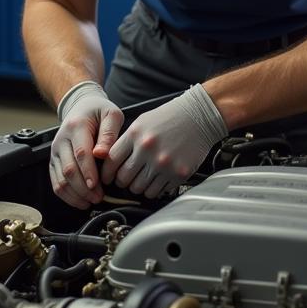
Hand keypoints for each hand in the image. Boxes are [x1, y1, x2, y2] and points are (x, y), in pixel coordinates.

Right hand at [49, 81, 123, 208]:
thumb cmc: (99, 112)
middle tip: (99, 197)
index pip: (81, 153)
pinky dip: (66, 195)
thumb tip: (102, 154)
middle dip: (83, 188)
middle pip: (69, 170)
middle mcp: (62, 140)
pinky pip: (55, 182)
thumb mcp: (111, 115)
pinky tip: (80, 201)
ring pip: (60, 179)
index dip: (88, 172)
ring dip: (75, 194)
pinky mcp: (53, 161)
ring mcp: (55, 152)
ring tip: (91, 201)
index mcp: (76, 126)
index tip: (97, 185)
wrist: (81, 106)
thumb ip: (109, 133)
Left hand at [97, 85, 227, 198]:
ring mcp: (163, 164)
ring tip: (143, 179)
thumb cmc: (171, 117)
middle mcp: (148, 150)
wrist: (199, 116)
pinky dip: (154, 189)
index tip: (108, 177)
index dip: (107, 173)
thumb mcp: (142, 122)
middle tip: (127, 180)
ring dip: (138, 187)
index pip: (112, 161)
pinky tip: (158, 180)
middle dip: (122, 182)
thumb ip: (127, 141)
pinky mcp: (178, 173)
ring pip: (139, 189)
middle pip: (124, 178)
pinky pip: (157, 191)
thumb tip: (112, 162)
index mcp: (136, 135)